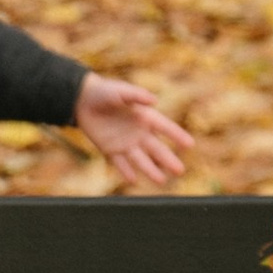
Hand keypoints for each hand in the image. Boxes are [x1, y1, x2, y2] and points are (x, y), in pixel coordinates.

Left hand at [73, 73, 194, 189]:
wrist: (83, 100)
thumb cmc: (105, 92)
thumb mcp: (121, 91)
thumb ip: (137, 96)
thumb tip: (154, 101)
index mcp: (145, 117)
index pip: (165, 127)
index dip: (177, 135)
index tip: (189, 144)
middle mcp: (139, 132)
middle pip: (156, 148)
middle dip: (168, 159)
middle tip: (180, 171)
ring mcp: (125, 142)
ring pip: (141, 159)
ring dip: (150, 170)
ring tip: (161, 181)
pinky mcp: (110, 149)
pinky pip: (120, 162)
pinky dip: (126, 171)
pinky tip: (133, 179)